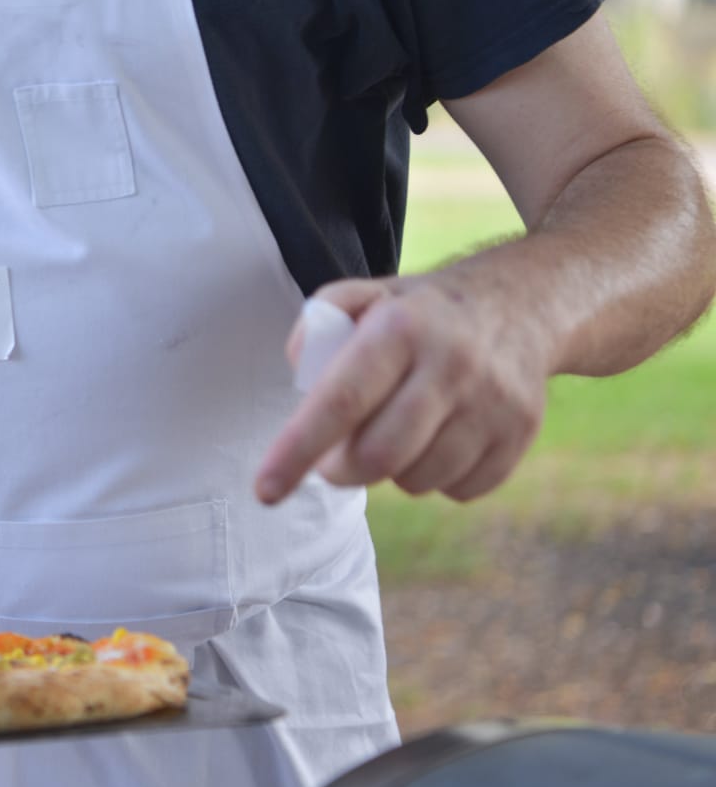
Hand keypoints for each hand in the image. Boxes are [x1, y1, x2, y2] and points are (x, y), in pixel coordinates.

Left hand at [255, 273, 551, 504]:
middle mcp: (453, 364)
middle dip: (340, 470)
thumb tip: (301, 373)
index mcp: (402, 328)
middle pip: (379, 455)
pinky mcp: (521, 433)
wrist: (518, 305)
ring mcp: (494, 401)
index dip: (298, 450)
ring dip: (390, 472)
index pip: (341, 400)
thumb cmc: (417, 314)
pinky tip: (438, 440)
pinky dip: (436, 479)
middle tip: (334, 457)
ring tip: (396, 432)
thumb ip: (319, 323)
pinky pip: (459, 490)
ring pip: (417, 480)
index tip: (265, 490)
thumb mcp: (366, 296)